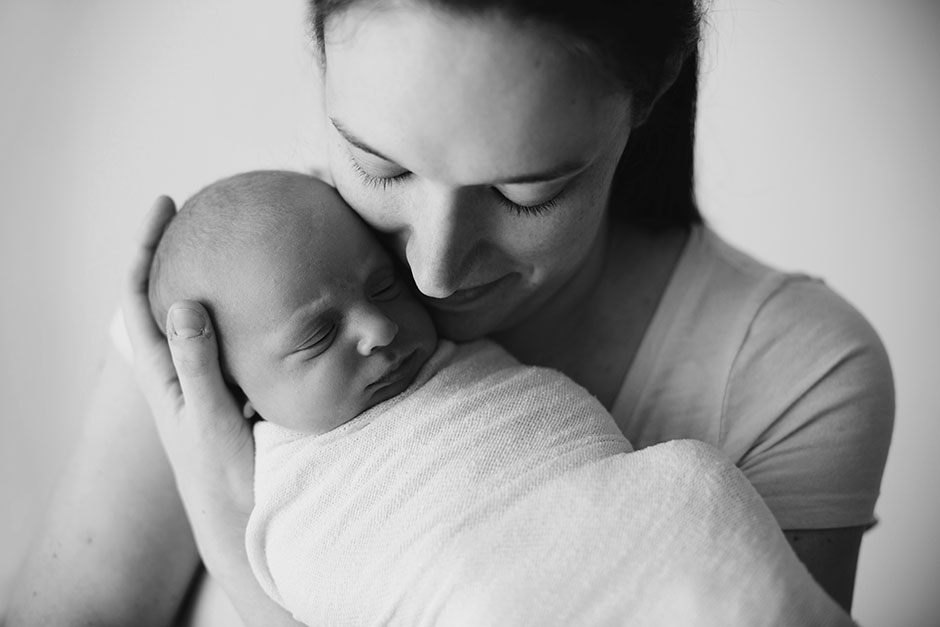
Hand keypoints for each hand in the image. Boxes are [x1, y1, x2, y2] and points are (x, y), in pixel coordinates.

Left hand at [121, 196, 254, 575]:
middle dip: (176, 253)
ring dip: (208, 278)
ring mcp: (203, 380)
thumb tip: (184, 303)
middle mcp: (178, 371)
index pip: (140, 299)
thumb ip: (198, 365)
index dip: (146, 250)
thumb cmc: (225, 479)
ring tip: (231, 245)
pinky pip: (227, 337)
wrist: (241, 520)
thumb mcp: (210, 420)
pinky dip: (239, 309)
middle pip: (166, 298)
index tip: (165, 207)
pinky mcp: (229, 390)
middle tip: (200, 215)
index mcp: (164, 375)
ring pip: (198, 316)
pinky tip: (264, 300)